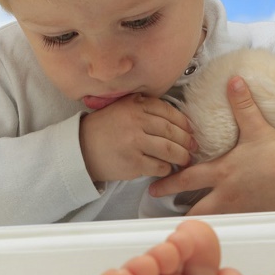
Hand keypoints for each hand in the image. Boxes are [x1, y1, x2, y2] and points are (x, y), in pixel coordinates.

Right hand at [80, 94, 195, 182]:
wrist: (80, 150)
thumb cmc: (104, 130)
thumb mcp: (122, 108)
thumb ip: (145, 107)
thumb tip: (178, 121)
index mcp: (135, 105)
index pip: (168, 111)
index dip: (184, 123)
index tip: (190, 130)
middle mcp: (136, 121)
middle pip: (172, 131)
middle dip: (187, 141)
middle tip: (193, 147)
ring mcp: (135, 142)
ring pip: (169, 149)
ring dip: (181, 156)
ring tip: (185, 160)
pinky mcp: (133, 162)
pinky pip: (159, 166)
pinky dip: (167, 168)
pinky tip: (167, 168)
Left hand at [149, 76, 274, 214]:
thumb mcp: (258, 128)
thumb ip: (242, 105)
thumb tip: (233, 81)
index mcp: (221, 172)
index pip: (186, 179)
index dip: (167, 184)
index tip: (153, 188)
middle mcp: (226, 195)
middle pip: (193, 210)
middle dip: (178, 213)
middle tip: (165, 215)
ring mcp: (239, 210)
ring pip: (211, 221)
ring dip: (200, 221)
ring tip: (189, 225)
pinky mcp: (253, 218)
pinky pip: (232, 225)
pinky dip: (222, 225)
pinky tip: (220, 225)